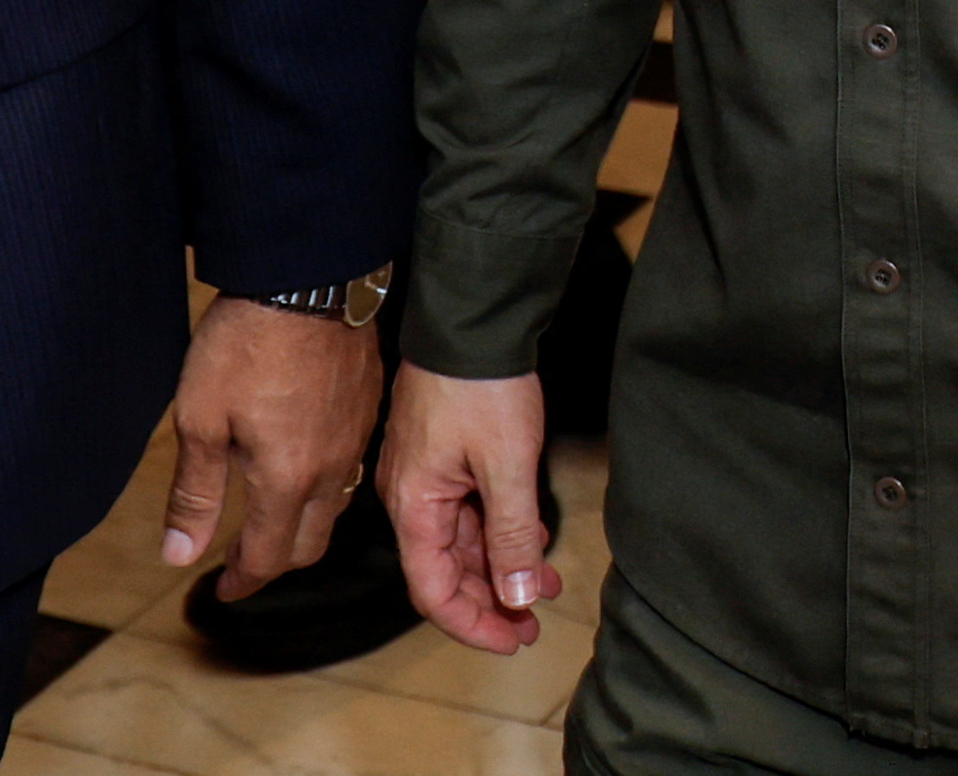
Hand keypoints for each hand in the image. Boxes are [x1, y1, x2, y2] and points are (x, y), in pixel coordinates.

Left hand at [159, 297, 385, 596]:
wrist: (308, 276)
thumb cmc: (247, 342)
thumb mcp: (200, 419)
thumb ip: (194, 494)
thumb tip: (180, 556)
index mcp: (287, 479)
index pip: (267, 557)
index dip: (241, 582)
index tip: (222, 589)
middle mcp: (331, 469)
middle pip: (310, 545)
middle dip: (276, 562)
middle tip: (244, 560)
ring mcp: (355, 438)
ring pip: (336, 508)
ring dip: (304, 525)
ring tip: (272, 516)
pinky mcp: (368, 407)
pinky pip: (352, 467)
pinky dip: (326, 485)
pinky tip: (305, 462)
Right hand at [381, 362, 558, 653]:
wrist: (471, 316)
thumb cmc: (480, 384)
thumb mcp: (507, 465)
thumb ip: (512, 536)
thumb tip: (518, 596)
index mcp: (414, 506)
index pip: (434, 590)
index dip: (473, 624)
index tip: (513, 640)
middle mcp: (410, 497)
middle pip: (446, 570)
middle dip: (492, 598)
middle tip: (536, 622)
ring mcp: (425, 476)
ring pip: (461, 541)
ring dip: (501, 565)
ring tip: (546, 581)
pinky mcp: (442, 456)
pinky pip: (467, 510)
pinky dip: (498, 530)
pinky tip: (532, 534)